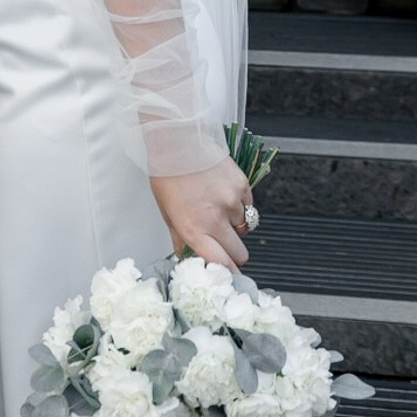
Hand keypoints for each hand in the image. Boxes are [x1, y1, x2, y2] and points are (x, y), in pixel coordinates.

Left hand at [151, 157, 253, 271]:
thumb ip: (180, 239)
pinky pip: (249, 207)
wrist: (177, 141)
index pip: (221, 265)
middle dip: (234, 254)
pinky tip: (224, 194)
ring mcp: (231, 202)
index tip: (228, 275)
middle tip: (224, 244)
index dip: (228, 274)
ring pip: (246, 229)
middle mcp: (215, 219)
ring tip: (218, 209)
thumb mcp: (167, 212)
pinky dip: (240, 207)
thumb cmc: (168, 175)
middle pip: (240, 254)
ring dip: (235, 226)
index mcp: (193, 229)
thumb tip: (185, 258)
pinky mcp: (242, 186)